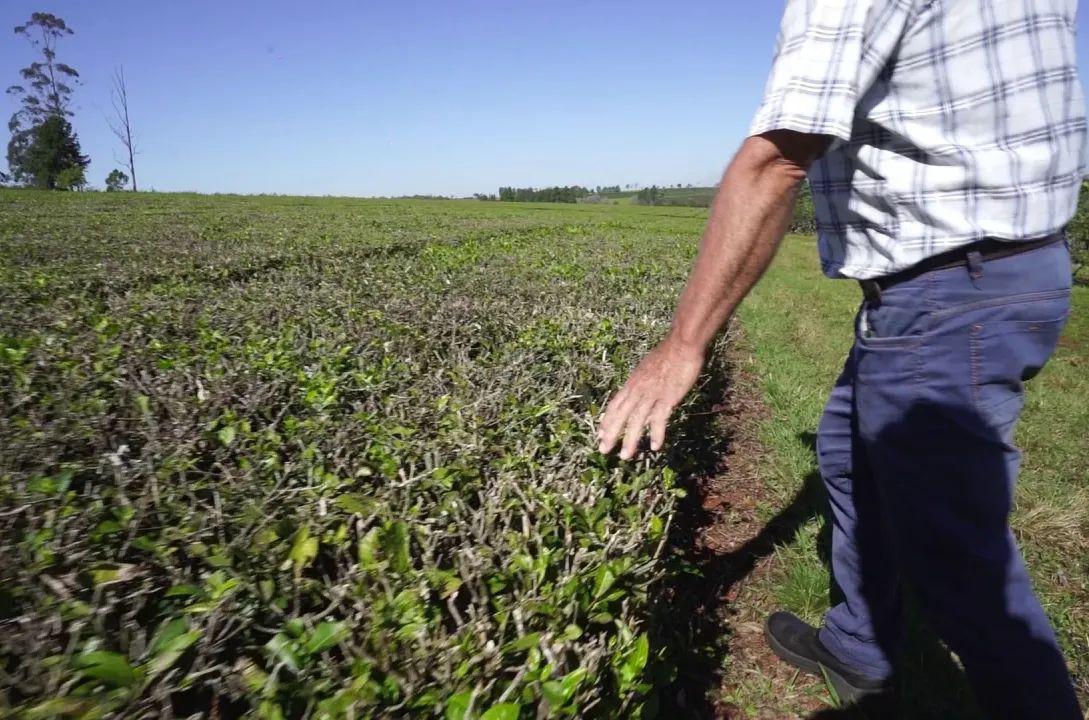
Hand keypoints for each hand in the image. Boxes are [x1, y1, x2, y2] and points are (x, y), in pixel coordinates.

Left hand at [596, 336, 704, 458]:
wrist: (681, 345)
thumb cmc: (667, 354)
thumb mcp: (646, 368)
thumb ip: (640, 382)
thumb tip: (636, 392)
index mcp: (632, 383)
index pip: (614, 405)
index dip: (607, 420)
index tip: (600, 434)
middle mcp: (638, 390)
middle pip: (621, 415)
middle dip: (611, 433)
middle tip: (604, 450)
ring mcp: (652, 394)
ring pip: (636, 420)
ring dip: (630, 439)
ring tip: (625, 456)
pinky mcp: (667, 397)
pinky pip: (659, 418)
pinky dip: (656, 433)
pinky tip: (655, 446)